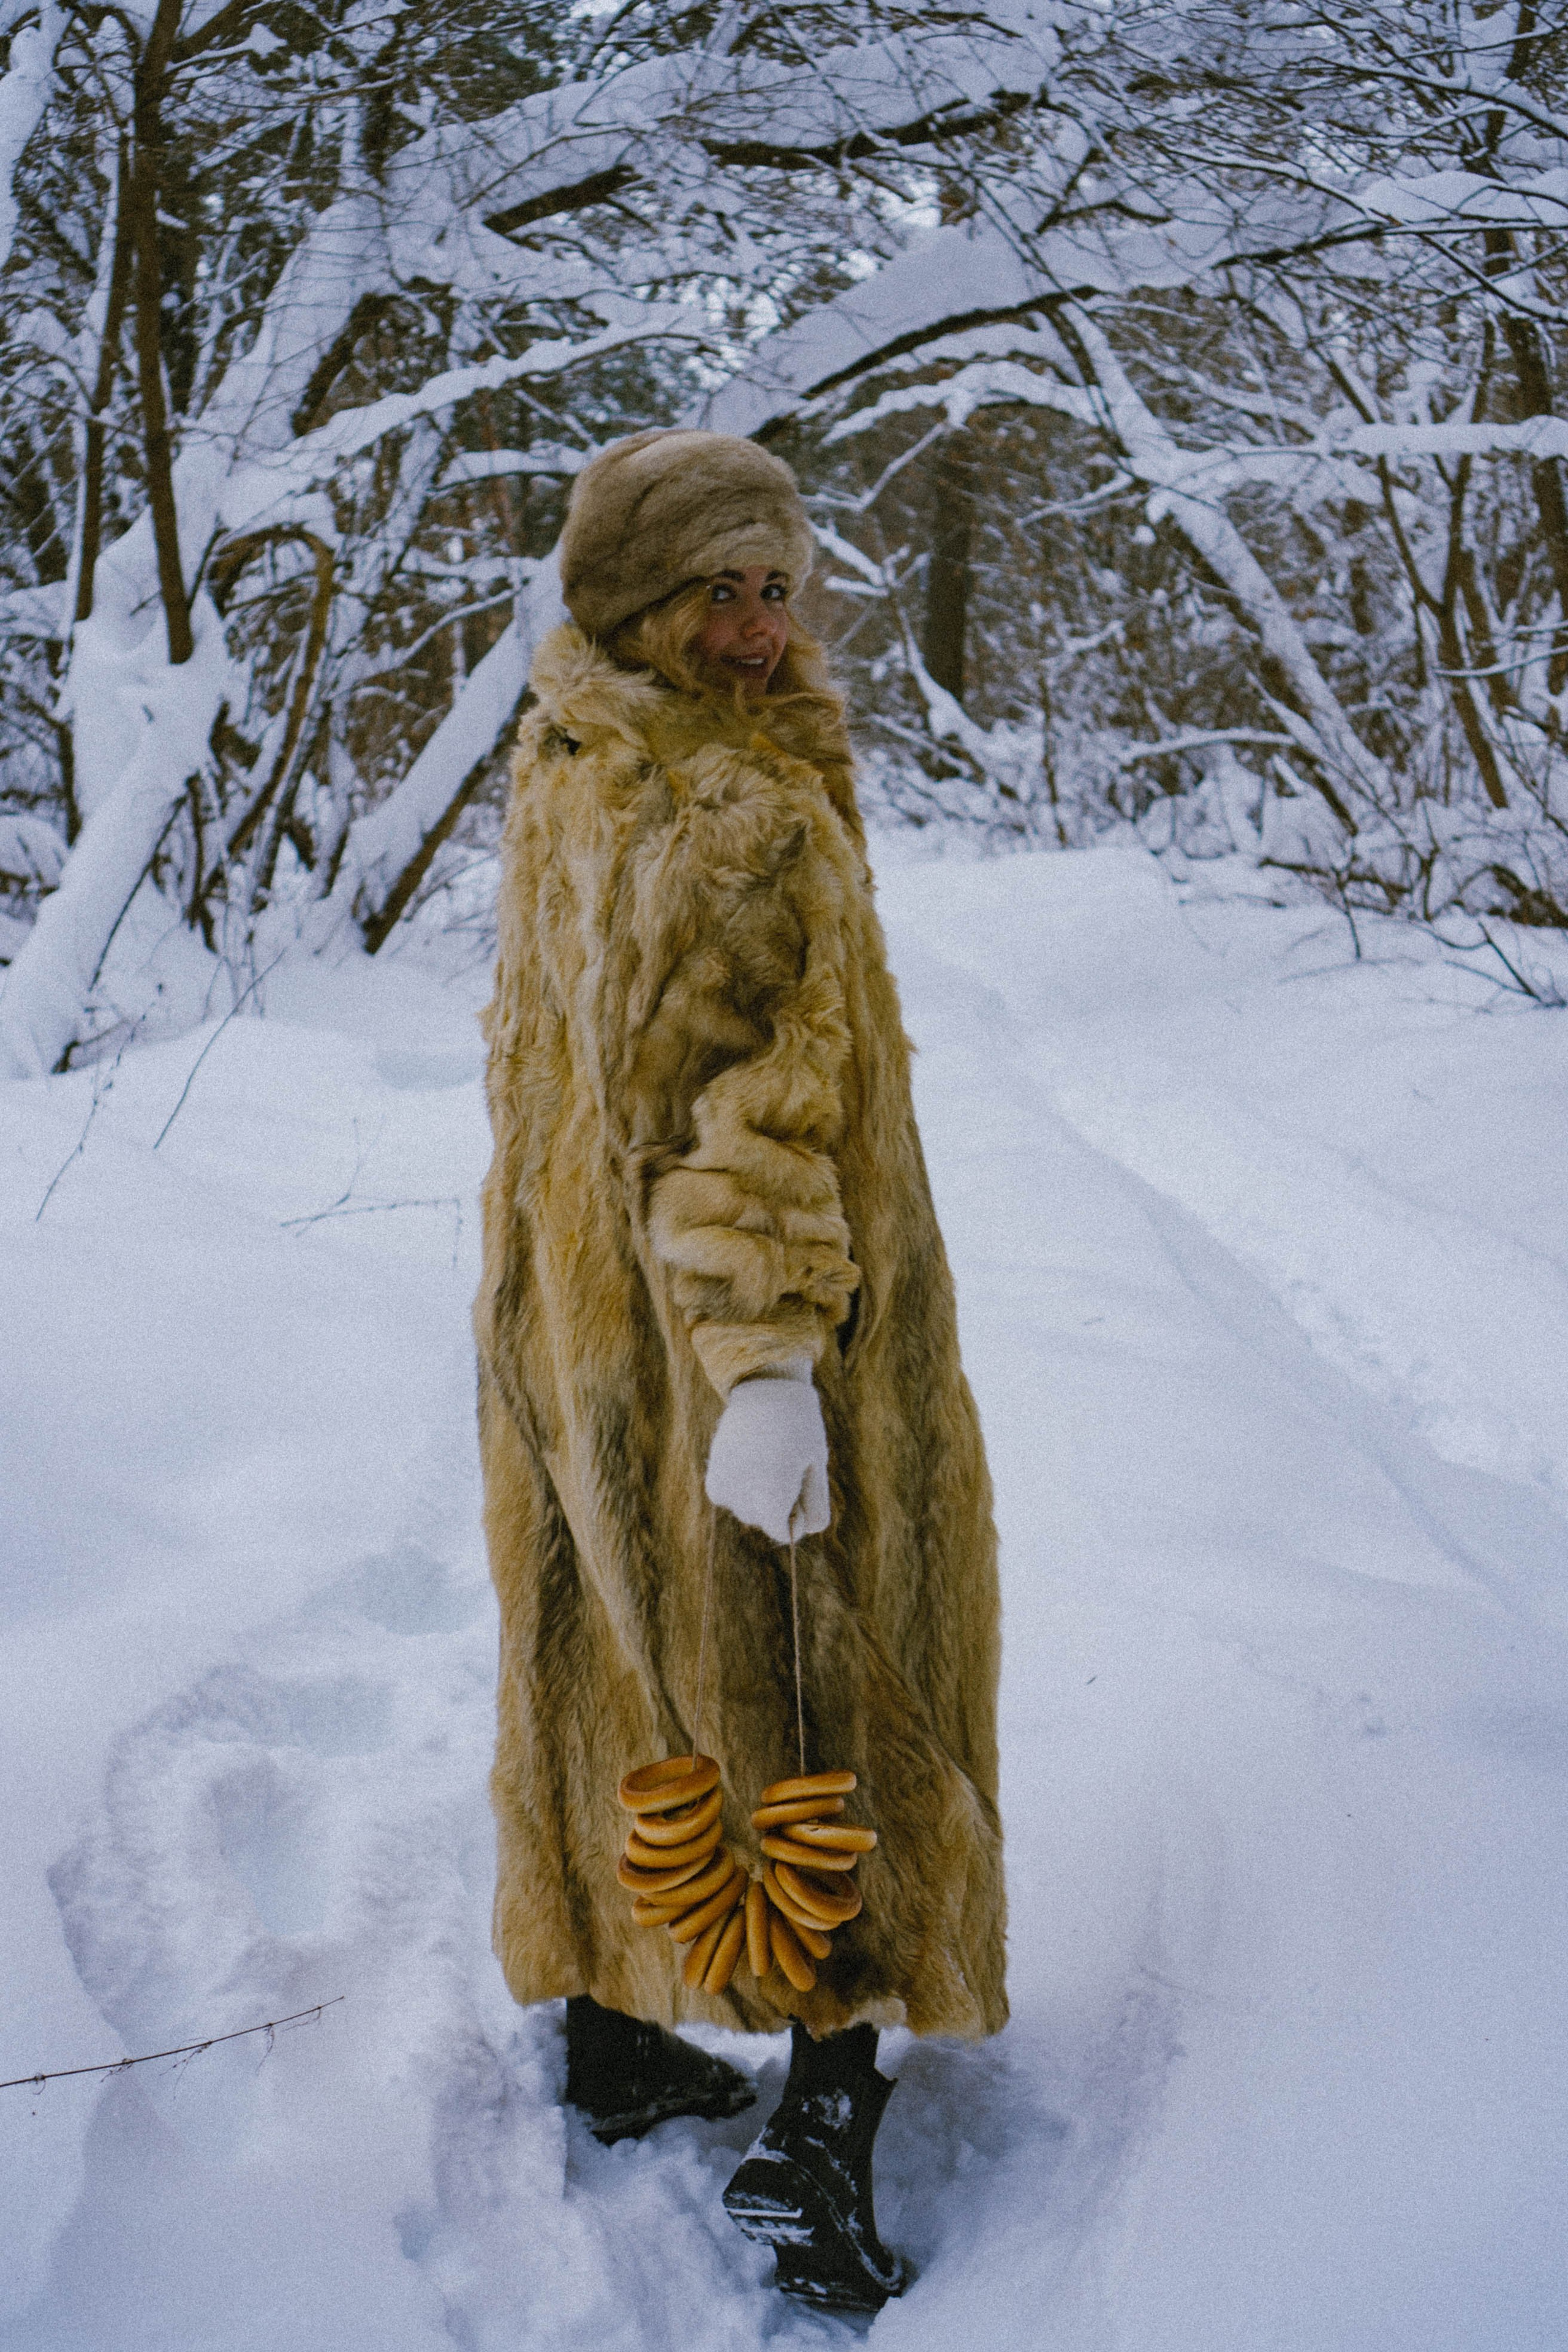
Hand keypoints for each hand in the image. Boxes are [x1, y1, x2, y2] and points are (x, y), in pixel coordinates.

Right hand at [704, 1366, 830, 1544]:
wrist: (765, 1391)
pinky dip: (740, 1486)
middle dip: (777, 1502)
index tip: (798, 1483)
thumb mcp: (817, 1467)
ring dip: (758, 1493)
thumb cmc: (800, 1429)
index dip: (796, 1514)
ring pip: (747, 1510)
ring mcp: (725, 1490)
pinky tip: (748, 1460)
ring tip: (766, 1457)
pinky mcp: (714, 1482)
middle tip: (784, 1462)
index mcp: (773, 1498)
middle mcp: (744, 1499)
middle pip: (765, 1521)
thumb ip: (815, 1506)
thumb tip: (799, 1533)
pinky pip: (730, 1498)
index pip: (783, 1533)